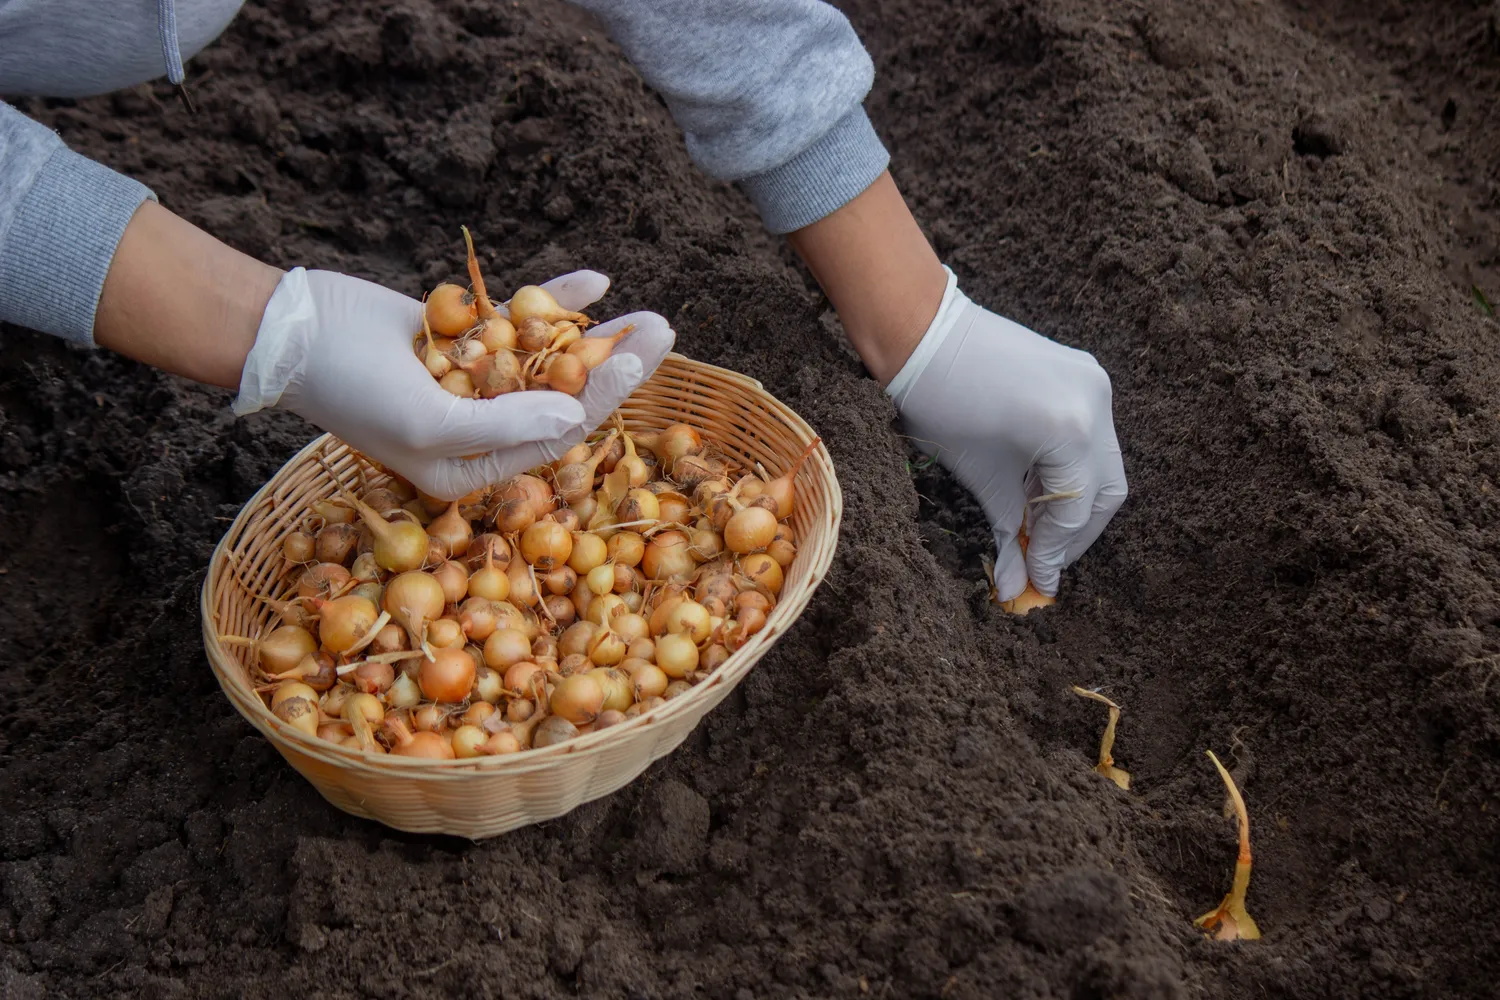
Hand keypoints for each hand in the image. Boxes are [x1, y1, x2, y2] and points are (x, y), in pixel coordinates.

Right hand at [233, 268, 674, 499]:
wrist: (289, 328)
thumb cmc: (352, 390)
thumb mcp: (430, 422)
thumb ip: (504, 423)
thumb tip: (574, 415)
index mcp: (472, 468)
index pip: (553, 435)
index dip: (602, 398)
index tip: (642, 362)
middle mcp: (479, 430)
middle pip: (563, 395)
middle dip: (615, 366)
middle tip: (665, 331)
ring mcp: (474, 381)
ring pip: (550, 357)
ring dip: (598, 335)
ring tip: (650, 313)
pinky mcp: (465, 338)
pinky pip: (520, 321)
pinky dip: (553, 302)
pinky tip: (596, 282)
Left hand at [887, 269, 1126, 599]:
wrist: (924, 333)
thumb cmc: (940, 402)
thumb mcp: (978, 476)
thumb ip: (1007, 532)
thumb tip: (1014, 587)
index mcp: (1071, 428)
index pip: (1075, 510)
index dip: (1055, 552)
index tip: (1036, 583)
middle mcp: (1096, 403)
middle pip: (1105, 490)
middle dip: (1075, 532)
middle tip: (1043, 561)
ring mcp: (1095, 383)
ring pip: (1104, 464)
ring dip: (1074, 501)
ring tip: (1036, 527)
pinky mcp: (1085, 373)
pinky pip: (1092, 434)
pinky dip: (1070, 468)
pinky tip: (1037, 488)